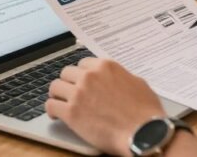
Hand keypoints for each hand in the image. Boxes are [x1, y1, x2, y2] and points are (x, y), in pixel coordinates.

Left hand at [46, 58, 164, 155]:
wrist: (144, 133)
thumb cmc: (146, 112)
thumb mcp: (138, 84)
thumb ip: (121, 77)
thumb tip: (115, 80)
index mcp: (105, 66)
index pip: (83, 64)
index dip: (81, 75)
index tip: (81, 82)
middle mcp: (89, 76)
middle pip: (66, 73)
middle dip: (68, 83)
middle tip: (70, 93)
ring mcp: (79, 93)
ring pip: (55, 87)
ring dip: (57, 95)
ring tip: (60, 103)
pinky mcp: (71, 113)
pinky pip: (51, 106)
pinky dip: (52, 111)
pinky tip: (56, 116)